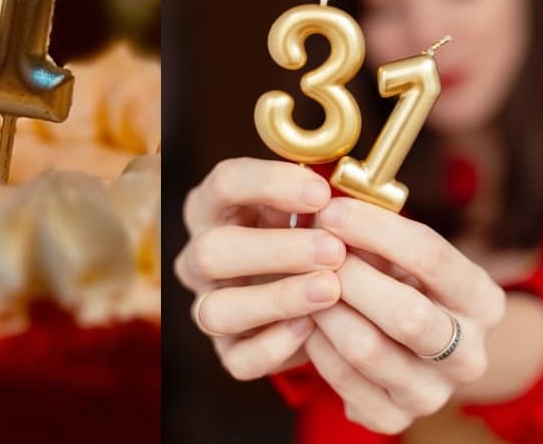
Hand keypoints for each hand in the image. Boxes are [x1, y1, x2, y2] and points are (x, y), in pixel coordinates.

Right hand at [175, 158, 345, 380]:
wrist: (300, 278)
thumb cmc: (302, 226)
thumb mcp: (302, 202)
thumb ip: (315, 198)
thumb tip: (343, 201)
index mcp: (211, 205)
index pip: (224, 183)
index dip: (271, 185)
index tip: (322, 193)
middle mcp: (199, 255)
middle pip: (211, 251)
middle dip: (276, 250)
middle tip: (333, 250)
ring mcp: (207, 304)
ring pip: (217, 310)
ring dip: (277, 299)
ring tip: (330, 289)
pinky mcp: (227, 350)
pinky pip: (239, 359)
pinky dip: (275, 346)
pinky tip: (311, 328)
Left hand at [304, 197, 506, 435]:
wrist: (412, 342)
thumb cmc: (399, 275)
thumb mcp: (401, 246)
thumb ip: (373, 226)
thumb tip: (321, 199)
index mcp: (481, 299)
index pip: (432, 256)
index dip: (375, 229)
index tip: (330, 209)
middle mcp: (469, 354)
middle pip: (407, 315)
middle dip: (350, 275)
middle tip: (313, 249)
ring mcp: (434, 393)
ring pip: (369, 349)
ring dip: (325, 308)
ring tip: (300, 279)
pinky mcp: (394, 417)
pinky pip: (344, 383)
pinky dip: (316, 345)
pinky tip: (304, 316)